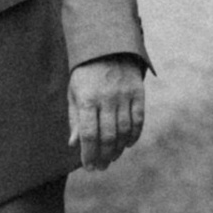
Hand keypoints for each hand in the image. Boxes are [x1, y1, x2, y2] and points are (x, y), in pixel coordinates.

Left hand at [67, 56, 145, 170]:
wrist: (107, 46)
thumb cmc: (86, 73)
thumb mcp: (74, 92)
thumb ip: (75, 118)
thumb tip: (74, 144)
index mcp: (86, 98)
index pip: (89, 134)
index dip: (89, 154)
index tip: (89, 166)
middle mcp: (106, 98)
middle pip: (108, 136)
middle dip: (104, 156)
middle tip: (101, 167)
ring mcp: (124, 95)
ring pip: (124, 131)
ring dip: (119, 149)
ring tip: (112, 158)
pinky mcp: (138, 93)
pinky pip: (139, 120)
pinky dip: (134, 135)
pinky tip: (128, 144)